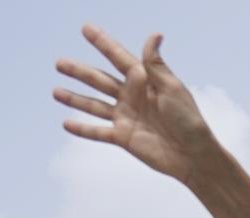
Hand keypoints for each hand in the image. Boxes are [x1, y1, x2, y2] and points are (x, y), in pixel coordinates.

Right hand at [55, 27, 218, 180]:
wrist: (193, 156)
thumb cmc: (189, 120)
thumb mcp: (172, 88)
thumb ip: (156, 65)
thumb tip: (154, 35)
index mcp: (144, 81)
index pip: (118, 58)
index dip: (103, 43)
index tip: (86, 28)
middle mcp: (132, 97)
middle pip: (100, 80)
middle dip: (80, 71)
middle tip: (59, 62)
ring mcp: (126, 117)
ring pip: (94, 105)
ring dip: (75, 99)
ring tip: (55, 91)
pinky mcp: (124, 138)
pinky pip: (98, 132)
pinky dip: (83, 129)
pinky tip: (66, 123)